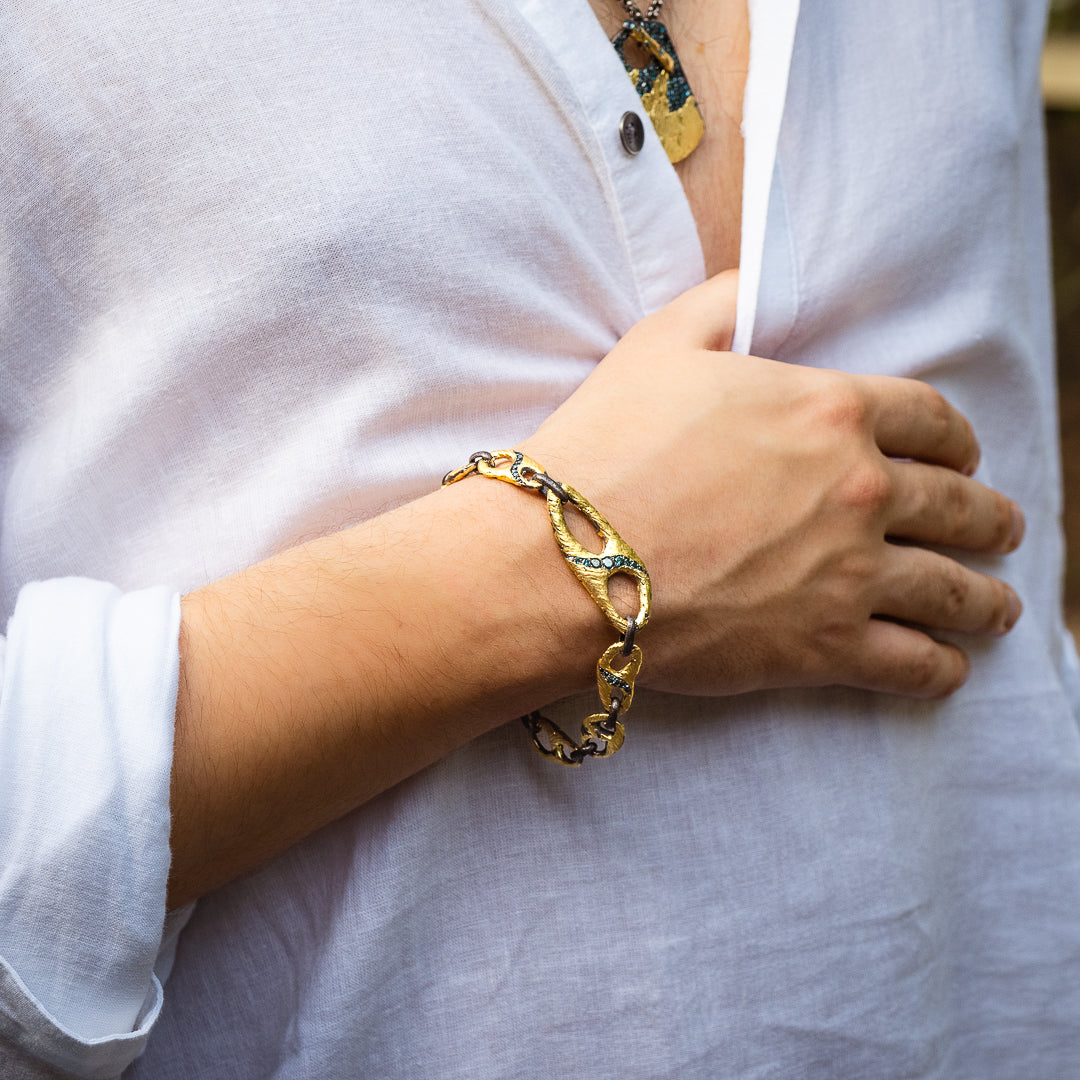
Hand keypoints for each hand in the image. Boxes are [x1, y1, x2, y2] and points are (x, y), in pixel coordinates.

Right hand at [523, 270, 1022, 698]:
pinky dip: (941, 669)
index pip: (932, 421)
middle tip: (1003, 530)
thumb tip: (757, 282)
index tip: (965, 460)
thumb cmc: (606, 447)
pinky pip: (913, 664)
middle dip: (991, 519)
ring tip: (996, 609)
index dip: (960, 441)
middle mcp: (860, 490)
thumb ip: (723, 303)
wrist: (563, 557)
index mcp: (831, 412)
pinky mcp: (824, 647)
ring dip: (985, 600)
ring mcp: (849, 573)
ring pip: (953, 588)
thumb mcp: (659, 344)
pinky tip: (948, 668)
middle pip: (959, 506)